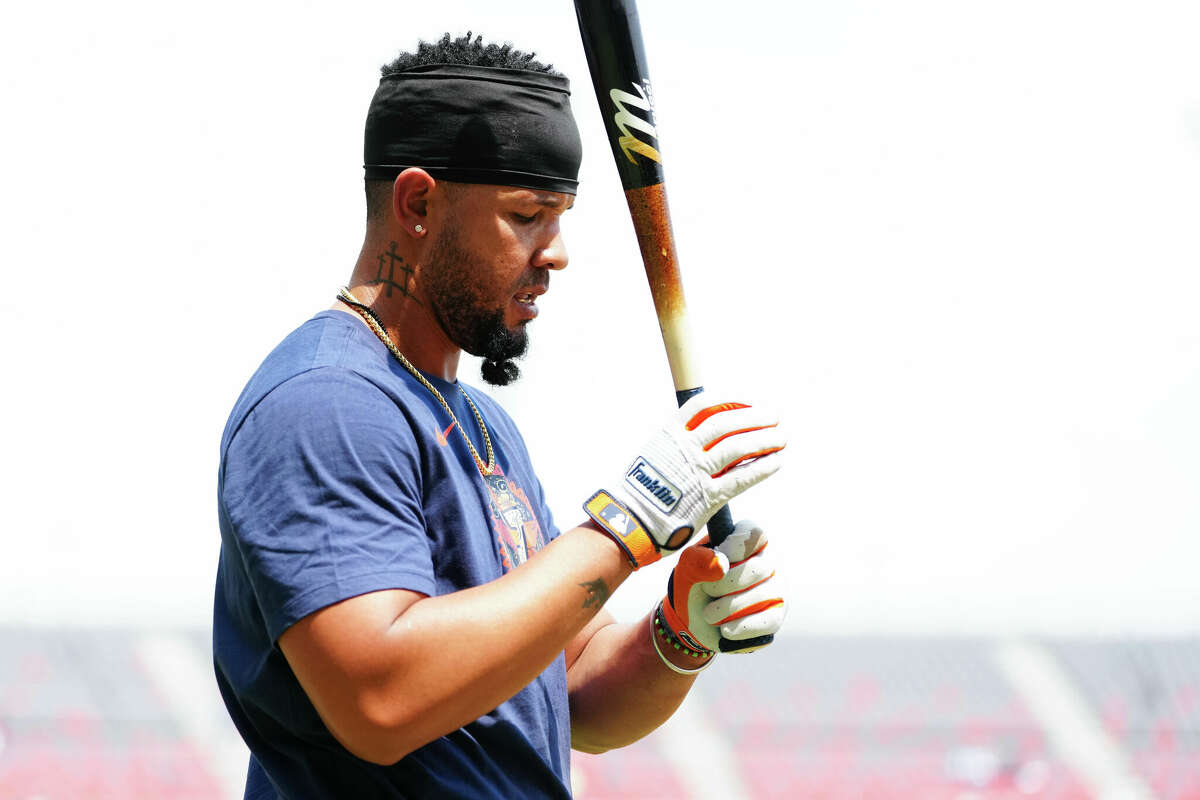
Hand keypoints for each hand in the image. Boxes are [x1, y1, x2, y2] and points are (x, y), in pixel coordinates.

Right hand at [584, 394, 784, 567]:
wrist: (629, 522)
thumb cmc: (640, 491)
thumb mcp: (653, 454)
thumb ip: (677, 443)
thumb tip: (699, 436)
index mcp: (670, 433)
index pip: (704, 404)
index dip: (731, 400)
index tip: (748, 401)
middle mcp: (685, 448)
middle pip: (726, 422)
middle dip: (754, 416)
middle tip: (774, 416)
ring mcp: (697, 472)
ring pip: (738, 446)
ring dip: (764, 439)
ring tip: (782, 436)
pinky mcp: (708, 497)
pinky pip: (742, 477)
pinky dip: (762, 467)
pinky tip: (776, 461)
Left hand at [658, 521, 784, 655]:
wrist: (693, 619)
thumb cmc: (695, 582)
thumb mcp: (687, 567)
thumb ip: (697, 559)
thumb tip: (721, 565)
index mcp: (747, 541)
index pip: (755, 533)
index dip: (735, 547)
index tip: (718, 559)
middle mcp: (767, 562)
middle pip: (757, 568)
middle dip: (725, 584)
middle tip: (708, 590)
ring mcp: (776, 589)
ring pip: (763, 595)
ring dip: (728, 608)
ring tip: (709, 614)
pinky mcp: (776, 616)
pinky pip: (767, 621)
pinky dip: (741, 627)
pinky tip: (725, 629)